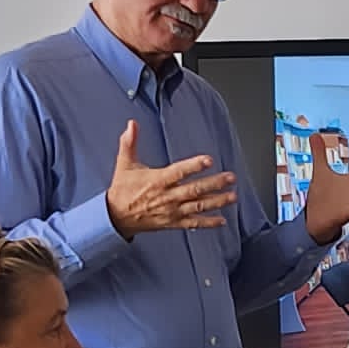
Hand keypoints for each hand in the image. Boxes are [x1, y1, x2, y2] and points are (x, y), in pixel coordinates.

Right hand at [106, 120, 236, 240]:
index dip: (194, 166)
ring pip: (198, 206)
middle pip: (194, 190)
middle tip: (230, 178)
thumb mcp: (124, 164)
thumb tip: (131, 124)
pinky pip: (193, 223)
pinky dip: (208, 223)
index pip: (179, 172)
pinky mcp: (173, 223)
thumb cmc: (122, 189)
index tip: (208, 160)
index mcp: (157, 180)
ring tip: (233, 196)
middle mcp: (167, 197)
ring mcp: (172, 211)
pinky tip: (222, 220)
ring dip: (217, 202)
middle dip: (214, 183)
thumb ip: (129, 143)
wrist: (115, 217)